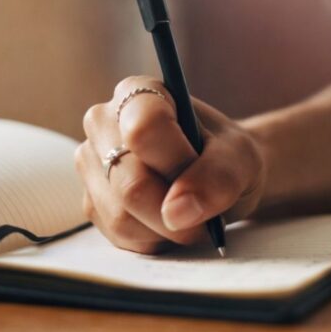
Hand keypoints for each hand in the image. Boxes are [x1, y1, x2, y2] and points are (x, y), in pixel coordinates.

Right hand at [75, 76, 265, 253]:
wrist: (217, 175)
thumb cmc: (226, 155)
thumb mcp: (240, 157)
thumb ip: (217, 177)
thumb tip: (176, 213)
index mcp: (137, 93)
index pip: (142, 129)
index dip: (177, 163)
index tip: (200, 171)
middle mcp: (102, 124)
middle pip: (130, 183)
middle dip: (175, 208)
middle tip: (204, 207)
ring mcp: (91, 165)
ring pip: (122, 216)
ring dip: (167, 228)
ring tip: (186, 209)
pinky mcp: (91, 202)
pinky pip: (120, 236)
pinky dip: (154, 238)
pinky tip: (167, 220)